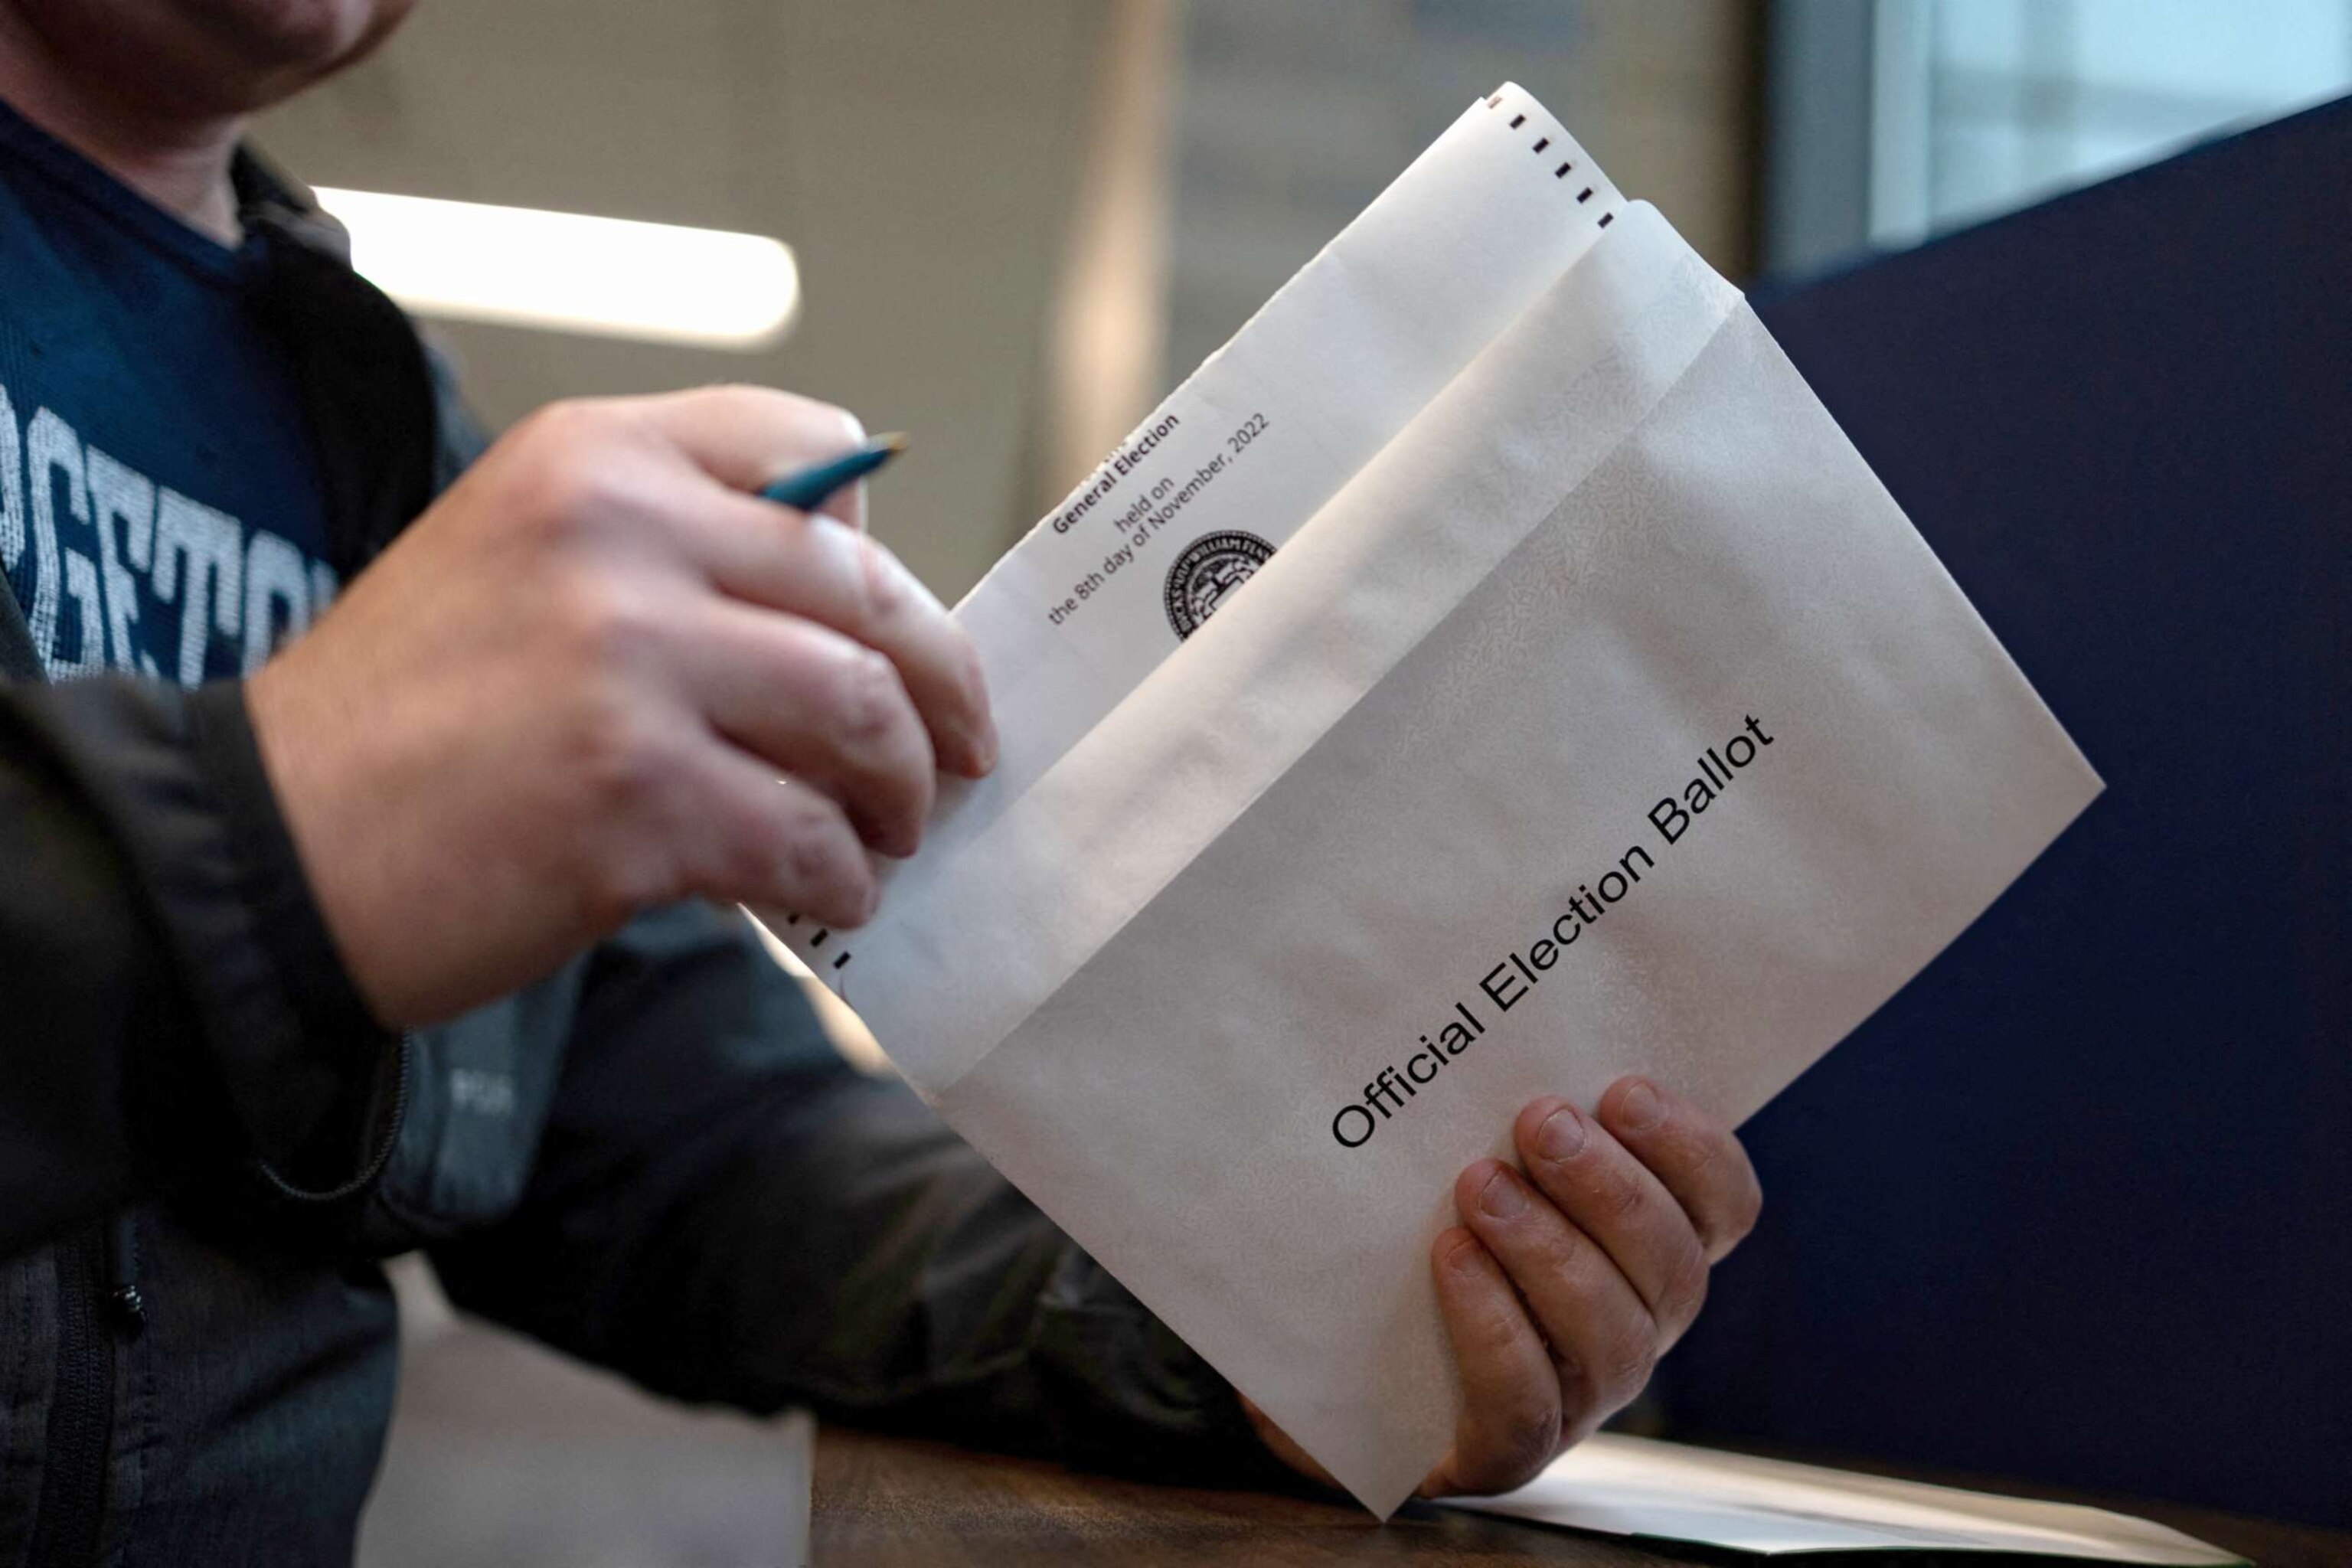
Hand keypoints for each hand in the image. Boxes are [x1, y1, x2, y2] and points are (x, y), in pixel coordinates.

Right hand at [247, 386, 994, 1025]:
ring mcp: (626, 664)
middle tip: (961, 753)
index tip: (903, 625)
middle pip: (865, 591)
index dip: (882, 544)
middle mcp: (617, 534)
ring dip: (900, 790)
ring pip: (857, 714)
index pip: (814, 444)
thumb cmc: (400, 720)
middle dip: (939, 686)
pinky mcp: (632, 797)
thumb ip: (668, 552)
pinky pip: (806, 835)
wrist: (265, 846)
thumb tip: (847, 622)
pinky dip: (838, 877)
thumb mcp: (516, 559)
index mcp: (593, 456)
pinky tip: (826, 897)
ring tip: (891, 835)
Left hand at [1246, 1076, 1759, 1496]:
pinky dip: (1493, 1325)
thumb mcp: (1462, 1146)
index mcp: (1647, 1247)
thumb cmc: (1408, 1223)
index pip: (1722, 1204)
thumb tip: (1495, 992)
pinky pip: (1526, 1403)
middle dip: (1610, 1187)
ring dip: (1549, 1249)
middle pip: (1672, 1265)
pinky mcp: (1509, 1451)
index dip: (1691, 1148)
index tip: (1623, 1089)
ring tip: (1479, 1185)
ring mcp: (1578, 1396)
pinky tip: (1451, 1260)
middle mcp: (1634, 1323)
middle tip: (1538, 1121)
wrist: (1327, 1350)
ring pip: (1611, 1334)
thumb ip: (1503, 1097)